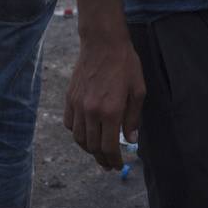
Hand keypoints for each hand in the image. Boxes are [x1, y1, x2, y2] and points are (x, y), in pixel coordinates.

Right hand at [63, 32, 145, 170]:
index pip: (109, 147)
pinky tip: (85, 133)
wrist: (103, 42)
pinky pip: (69, 124)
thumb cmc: (124, 63)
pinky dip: (77, 133)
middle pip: (92, 146)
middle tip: (109, 163)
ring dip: (88, 149)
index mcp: (111, 111)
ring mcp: (78, 105)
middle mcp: (91, 111)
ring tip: (97, 152)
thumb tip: (131, 140)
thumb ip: (133, 118)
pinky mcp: (70, 98)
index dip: (113, 160)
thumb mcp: (138, 90)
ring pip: (79, 138)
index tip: (117, 166)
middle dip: (101, 159)